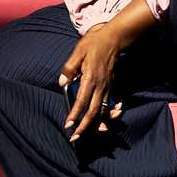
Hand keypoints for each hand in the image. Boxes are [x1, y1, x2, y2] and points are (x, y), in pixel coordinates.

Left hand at [59, 22, 126, 142]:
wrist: (114, 39)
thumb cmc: (94, 43)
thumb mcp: (78, 52)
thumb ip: (69, 68)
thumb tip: (62, 83)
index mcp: (91, 78)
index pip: (82, 101)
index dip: (75, 114)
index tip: (68, 125)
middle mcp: (101, 86)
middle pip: (93, 112)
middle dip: (84, 127)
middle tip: (75, 138)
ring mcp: (108, 87)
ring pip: (102, 110)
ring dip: (96, 124)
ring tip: (90, 134)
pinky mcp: (111, 86)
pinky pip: (109, 104)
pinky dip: (108, 115)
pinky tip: (106, 122)